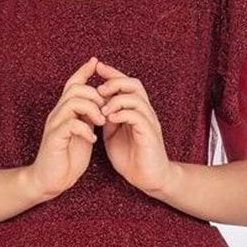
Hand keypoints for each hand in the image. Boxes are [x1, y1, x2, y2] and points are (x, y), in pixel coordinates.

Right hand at [24, 56, 107, 200]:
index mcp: (65, 111)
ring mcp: (55, 125)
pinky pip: (70, 124)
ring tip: (101, 123)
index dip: (83, 71)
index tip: (96, 62)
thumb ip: (89, 118)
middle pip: (74, 88)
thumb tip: (101, 105)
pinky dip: (85, 129)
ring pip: (72, 102)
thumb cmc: (67, 158)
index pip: (73, 84)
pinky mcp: (54, 139)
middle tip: (106, 109)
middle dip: (94, 94)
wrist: (50, 180)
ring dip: (92, 110)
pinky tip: (93, 139)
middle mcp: (58, 114)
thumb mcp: (83, 133)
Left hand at [91, 59, 173, 195]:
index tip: (96, 67)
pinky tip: (110, 119)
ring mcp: (149, 122)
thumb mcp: (112, 135)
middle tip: (99, 89)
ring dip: (117, 99)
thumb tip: (96, 105)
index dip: (112, 74)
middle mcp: (145, 112)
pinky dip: (122, 113)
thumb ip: (107, 119)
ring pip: (136, 97)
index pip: (126, 84)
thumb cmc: (131, 158)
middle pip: (134, 84)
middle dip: (115, 81)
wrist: (149, 178)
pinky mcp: (149, 133)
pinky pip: (137, 116)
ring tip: (102, 108)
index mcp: (135, 111)